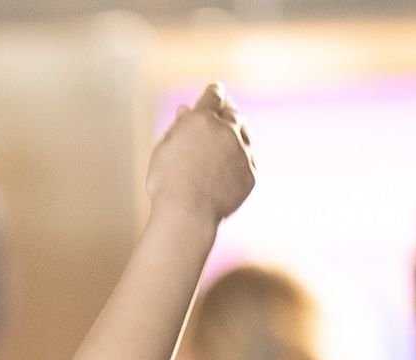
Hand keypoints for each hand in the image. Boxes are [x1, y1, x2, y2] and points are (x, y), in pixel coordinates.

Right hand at [144, 84, 254, 225]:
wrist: (187, 214)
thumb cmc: (167, 183)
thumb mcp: (164, 150)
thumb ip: (178, 128)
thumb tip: (186, 110)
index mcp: (202, 119)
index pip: (213, 95)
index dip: (213, 91)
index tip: (215, 89)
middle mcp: (226, 130)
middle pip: (233, 112)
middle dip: (228, 110)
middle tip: (227, 109)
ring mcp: (242, 151)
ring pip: (244, 135)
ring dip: (237, 132)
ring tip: (230, 137)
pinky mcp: (251, 173)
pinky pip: (247, 161)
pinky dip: (240, 160)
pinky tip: (231, 166)